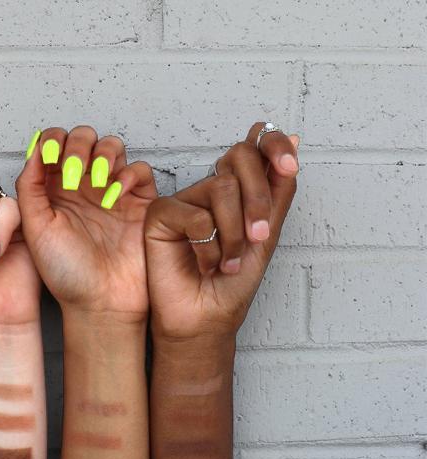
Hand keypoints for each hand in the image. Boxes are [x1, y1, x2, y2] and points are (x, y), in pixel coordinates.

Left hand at [15, 126, 156, 322]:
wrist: (101, 302)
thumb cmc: (67, 273)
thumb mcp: (35, 229)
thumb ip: (29, 187)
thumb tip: (33, 150)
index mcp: (55, 190)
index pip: (54, 144)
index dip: (52, 141)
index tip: (49, 158)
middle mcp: (84, 186)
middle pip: (85, 138)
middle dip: (79, 146)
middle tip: (75, 173)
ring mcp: (113, 192)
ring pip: (113, 147)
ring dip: (103, 154)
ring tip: (95, 182)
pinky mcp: (140, 203)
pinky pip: (140, 171)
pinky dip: (128, 175)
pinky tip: (113, 197)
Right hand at [145, 122, 299, 338]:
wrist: (207, 318)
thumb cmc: (232, 284)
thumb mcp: (267, 236)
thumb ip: (278, 192)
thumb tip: (297, 140)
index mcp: (237, 191)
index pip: (254, 148)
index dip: (274, 145)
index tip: (290, 166)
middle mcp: (210, 190)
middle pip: (239, 157)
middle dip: (258, 199)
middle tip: (259, 236)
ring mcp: (185, 200)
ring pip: (222, 188)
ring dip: (234, 234)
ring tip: (228, 263)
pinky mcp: (161, 214)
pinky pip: (196, 216)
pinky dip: (209, 247)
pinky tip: (204, 264)